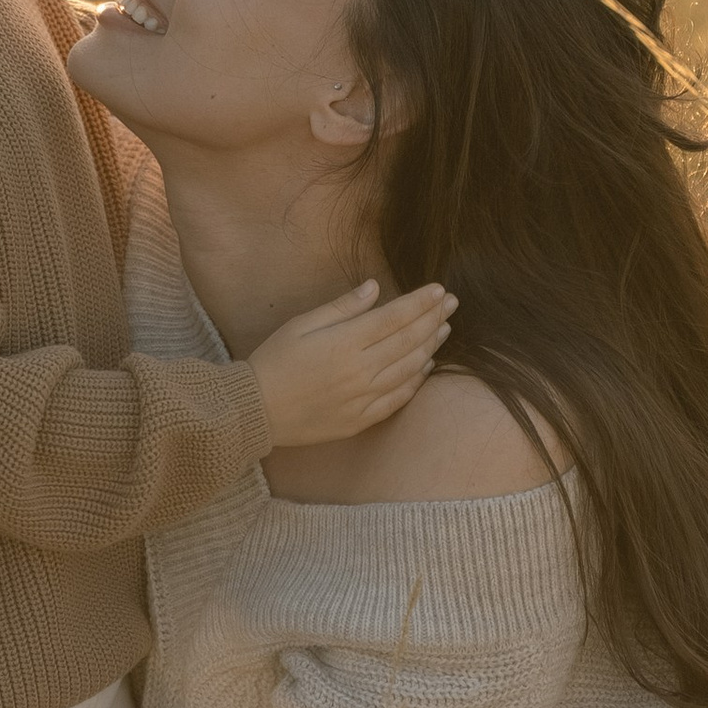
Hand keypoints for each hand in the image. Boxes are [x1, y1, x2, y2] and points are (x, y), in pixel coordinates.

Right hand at [250, 278, 455, 450]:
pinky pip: (397, 399)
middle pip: (408, 341)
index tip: (439, 290)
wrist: (255, 411)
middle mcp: (359, 371)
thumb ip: (342, 307)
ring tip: (444, 329)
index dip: (420, 303)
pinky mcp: (360, 419)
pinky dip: (416, 381)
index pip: (394, 318)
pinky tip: (426, 366)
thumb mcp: (301, 325)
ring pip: (408, 369)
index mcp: (344, 343)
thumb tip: (375, 288)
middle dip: (434, 319)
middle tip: (452, 303)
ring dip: (430, 347)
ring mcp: (362, 398)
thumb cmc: (274, 361)